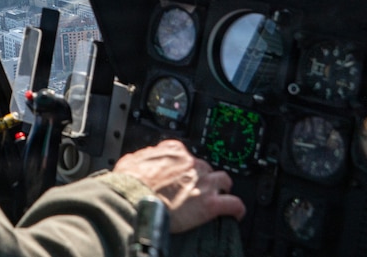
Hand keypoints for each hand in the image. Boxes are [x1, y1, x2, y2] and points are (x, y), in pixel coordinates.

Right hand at [113, 139, 245, 233]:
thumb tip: (141, 160)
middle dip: (201, 177)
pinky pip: (233, 204)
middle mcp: (192, 164)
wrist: (134, 198)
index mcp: (174, 151)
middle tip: (193, 189)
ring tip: (218, 197)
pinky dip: (236, 209)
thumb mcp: (131, 161)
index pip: (186, 152)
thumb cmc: (130, 182)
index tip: (182, 171)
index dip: (185, 164)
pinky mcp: (209, 204)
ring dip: (222, 188)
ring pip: (224, 181)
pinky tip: (235, 213)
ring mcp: (202, 183)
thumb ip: (143, 157)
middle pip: (205, 167)